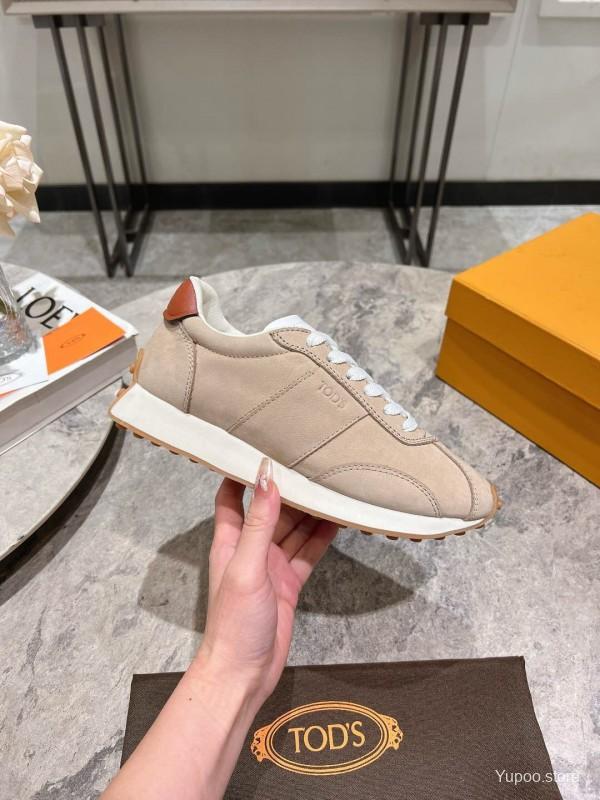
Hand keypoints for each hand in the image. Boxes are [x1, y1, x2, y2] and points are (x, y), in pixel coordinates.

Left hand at [194, 457, 337, 703]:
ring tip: (330, 484)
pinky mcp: (289, 583)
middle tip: (311, 461)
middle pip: (271, 509)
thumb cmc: (234, 621)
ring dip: (309, 511)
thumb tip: (267, 477)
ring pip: (293, 530)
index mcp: (229, 540)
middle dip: (288, 488)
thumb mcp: (246, 567)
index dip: (241, 471)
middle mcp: (250, 548)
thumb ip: (259, 523)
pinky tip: (338, 520)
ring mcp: (271, 566)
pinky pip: (307, 553)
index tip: (260, 445)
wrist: (244, 673)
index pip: (232, 495)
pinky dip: (321, 537)